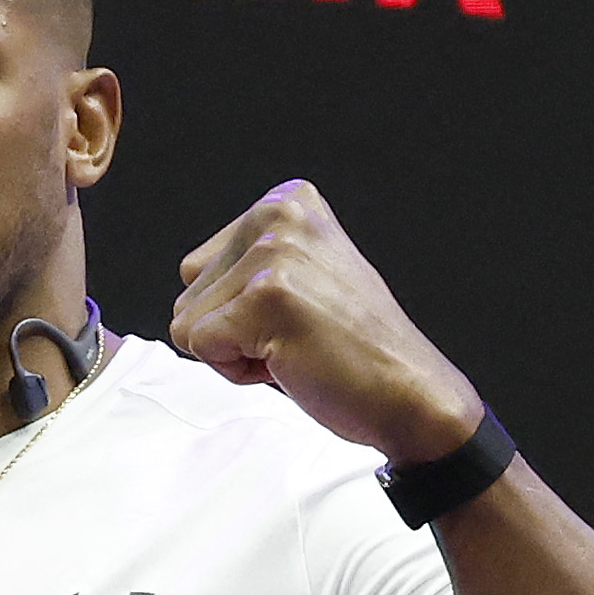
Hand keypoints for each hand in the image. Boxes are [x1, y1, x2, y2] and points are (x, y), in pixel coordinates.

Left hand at [171, 181, 486, 466]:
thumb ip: (249, 260)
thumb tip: (188, 272)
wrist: (407, 392)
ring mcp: (275, 253)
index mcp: (286, 201)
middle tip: (294, 335)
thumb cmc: (350, 346)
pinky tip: (290, 361)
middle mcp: (279, 214)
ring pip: (186, 322)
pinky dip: (236, 370)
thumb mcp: (301, 274)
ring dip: (234, 351)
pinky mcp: (267, 296)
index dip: (233, 309)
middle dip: (229, 330)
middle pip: (186, 293)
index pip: (196, 268)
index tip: (292, 314)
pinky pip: (198, 346)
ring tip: (294, 345)